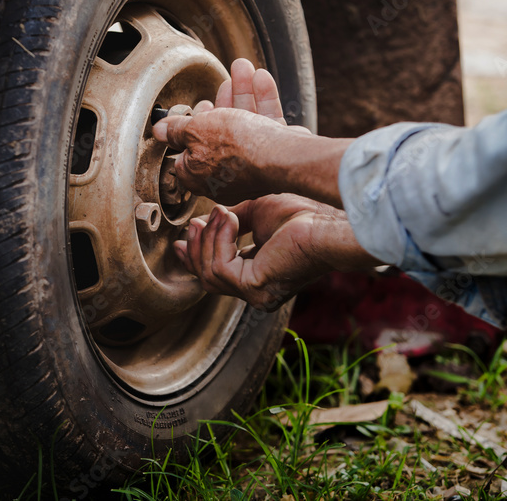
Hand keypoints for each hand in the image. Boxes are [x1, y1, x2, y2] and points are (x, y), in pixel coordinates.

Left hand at [153, 59, 309, 204]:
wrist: (282, 158)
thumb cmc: (237, 149)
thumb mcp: (196, 130)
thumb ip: (177, 128)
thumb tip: (160, 130)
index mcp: (198, 176)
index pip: (186, 152)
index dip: (188, 130)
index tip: (193, 112)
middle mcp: (224, 175)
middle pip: (218, 134)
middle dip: (220, 104)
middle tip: (221, 87)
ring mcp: (251, 165)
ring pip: (244, 124)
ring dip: (242, 93)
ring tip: (241, 68)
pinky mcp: (273, 155)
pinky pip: (265, 125)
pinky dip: (262, 100)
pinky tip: (260, 79)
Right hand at [174, 196, 378, 310]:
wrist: (325, 221)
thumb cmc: (302, 215)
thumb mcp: (257, 214)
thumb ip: (232, 222)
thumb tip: (209, 220)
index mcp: (259, 275)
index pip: (217, 274)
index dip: (195, 256)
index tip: (181, 238)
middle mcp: (257, 291)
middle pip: (207, 279)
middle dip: (194, 251)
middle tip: (192, 226)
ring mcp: (256, 293)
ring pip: (209, 274)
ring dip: (209, 240)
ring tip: (221, 213)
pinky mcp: (255, 287)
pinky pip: (220, 267)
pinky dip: (220, 239)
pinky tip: (230, 219)